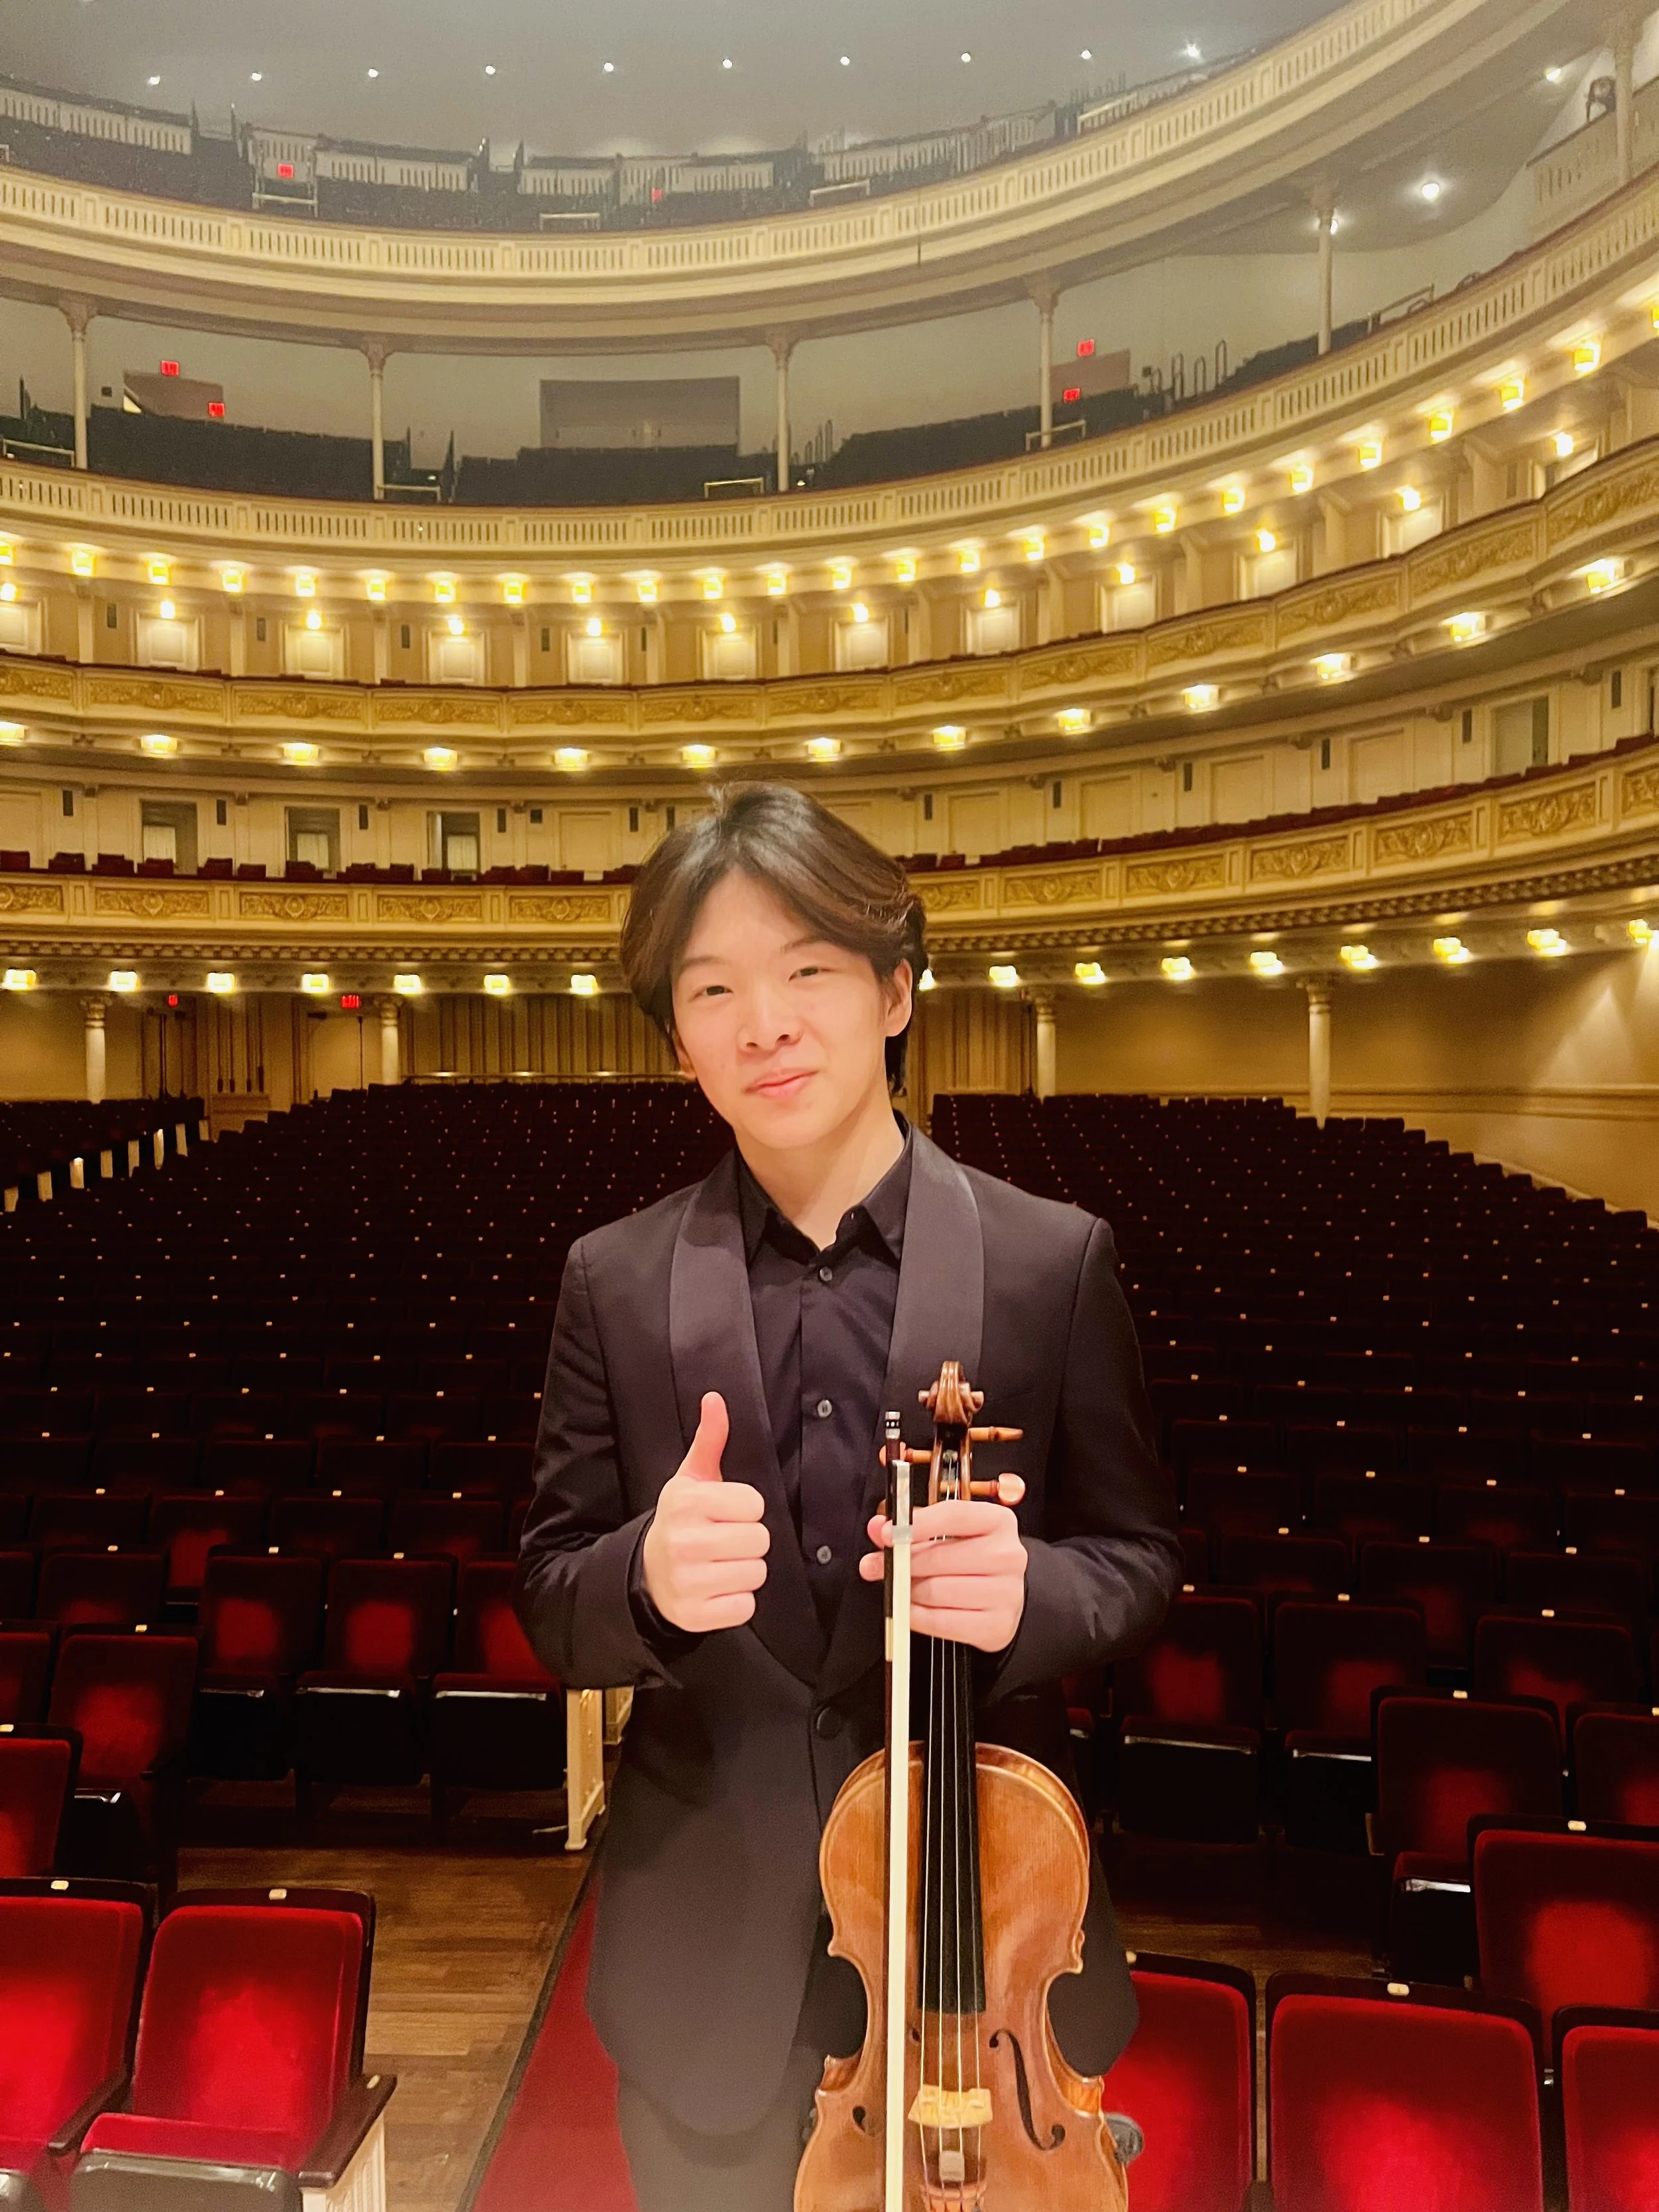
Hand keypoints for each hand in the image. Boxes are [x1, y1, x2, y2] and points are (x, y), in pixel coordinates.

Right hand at [642, 1391, 769, 1633]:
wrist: (647, 1573)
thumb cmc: (681, 1521)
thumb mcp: (690, 1479)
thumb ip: (710, 1439)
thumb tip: (715, 1399)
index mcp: (686, 1502)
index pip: (754, 1504)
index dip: (746, 1509)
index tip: (726, 1514)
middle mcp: (684, 1541)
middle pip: (760, 1539)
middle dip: (749, 1541)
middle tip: (726, 1541)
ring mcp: (687, 1581)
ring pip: (756, 1573)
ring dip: (745, 1571)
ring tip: (722, 1564)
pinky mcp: (694, 1615)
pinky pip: (745, 1607)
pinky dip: (738, 1602)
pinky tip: (718, 1590)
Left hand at [859, 1498, 1027, 1653]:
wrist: (1004, 1597)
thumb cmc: (973, 1561)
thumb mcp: (950, 1534)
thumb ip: (913, 1528)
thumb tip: (878, 1527)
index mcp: (998, 1522)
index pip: (954, 1515)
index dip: (916, 1524)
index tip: (886, 1533)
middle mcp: (1007, 1555)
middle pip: (939, 1557)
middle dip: (900, 1563)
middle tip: (875, 1566)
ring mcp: (1006, 1593)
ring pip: (936, 1591)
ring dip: (908, 1591)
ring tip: (899, 1588)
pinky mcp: (996, 1625)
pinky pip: (940, 1622)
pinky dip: (916, 1616)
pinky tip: (910, 1608)